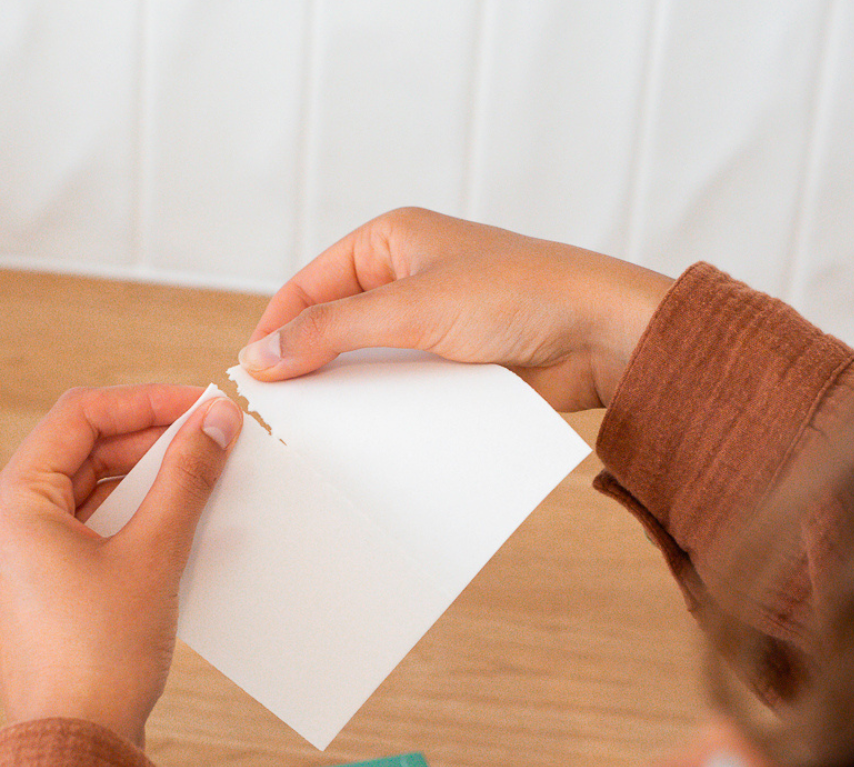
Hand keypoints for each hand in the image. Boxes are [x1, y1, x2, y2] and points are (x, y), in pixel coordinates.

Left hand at [0, 384, 242, 746]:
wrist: (75, 749)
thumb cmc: (100, 660)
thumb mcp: (154, 554)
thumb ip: (186, 479)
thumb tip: (213, 424)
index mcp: (11, 503)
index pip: (80, 416)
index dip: (146, 401)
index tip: (200, 405)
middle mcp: (0, 526)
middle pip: (79, 453)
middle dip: (147, 442)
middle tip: (209, 440)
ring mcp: (13, 561)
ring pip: (81, 494)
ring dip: (138, 481)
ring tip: (197, 480)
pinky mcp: (35, 592)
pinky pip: (80, 533)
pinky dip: (124, 520)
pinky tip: (170, 526)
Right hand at [238, 207, 672, 410]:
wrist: (600, 336)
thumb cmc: (521, 294)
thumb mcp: (413, 308)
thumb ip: (334, 330)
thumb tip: (264, 354)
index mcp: (390, 242)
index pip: (309, 285)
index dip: (278, 328)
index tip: (253, 376)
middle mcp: (405, 279)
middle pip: (332, 325)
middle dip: (308, 364)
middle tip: (278, 411)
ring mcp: (428, 326)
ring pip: (365, 362)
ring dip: (346, 392)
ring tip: (316, 431)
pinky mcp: (450, 366)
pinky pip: (400, 389)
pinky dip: (382, 410)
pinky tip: (366, 436)